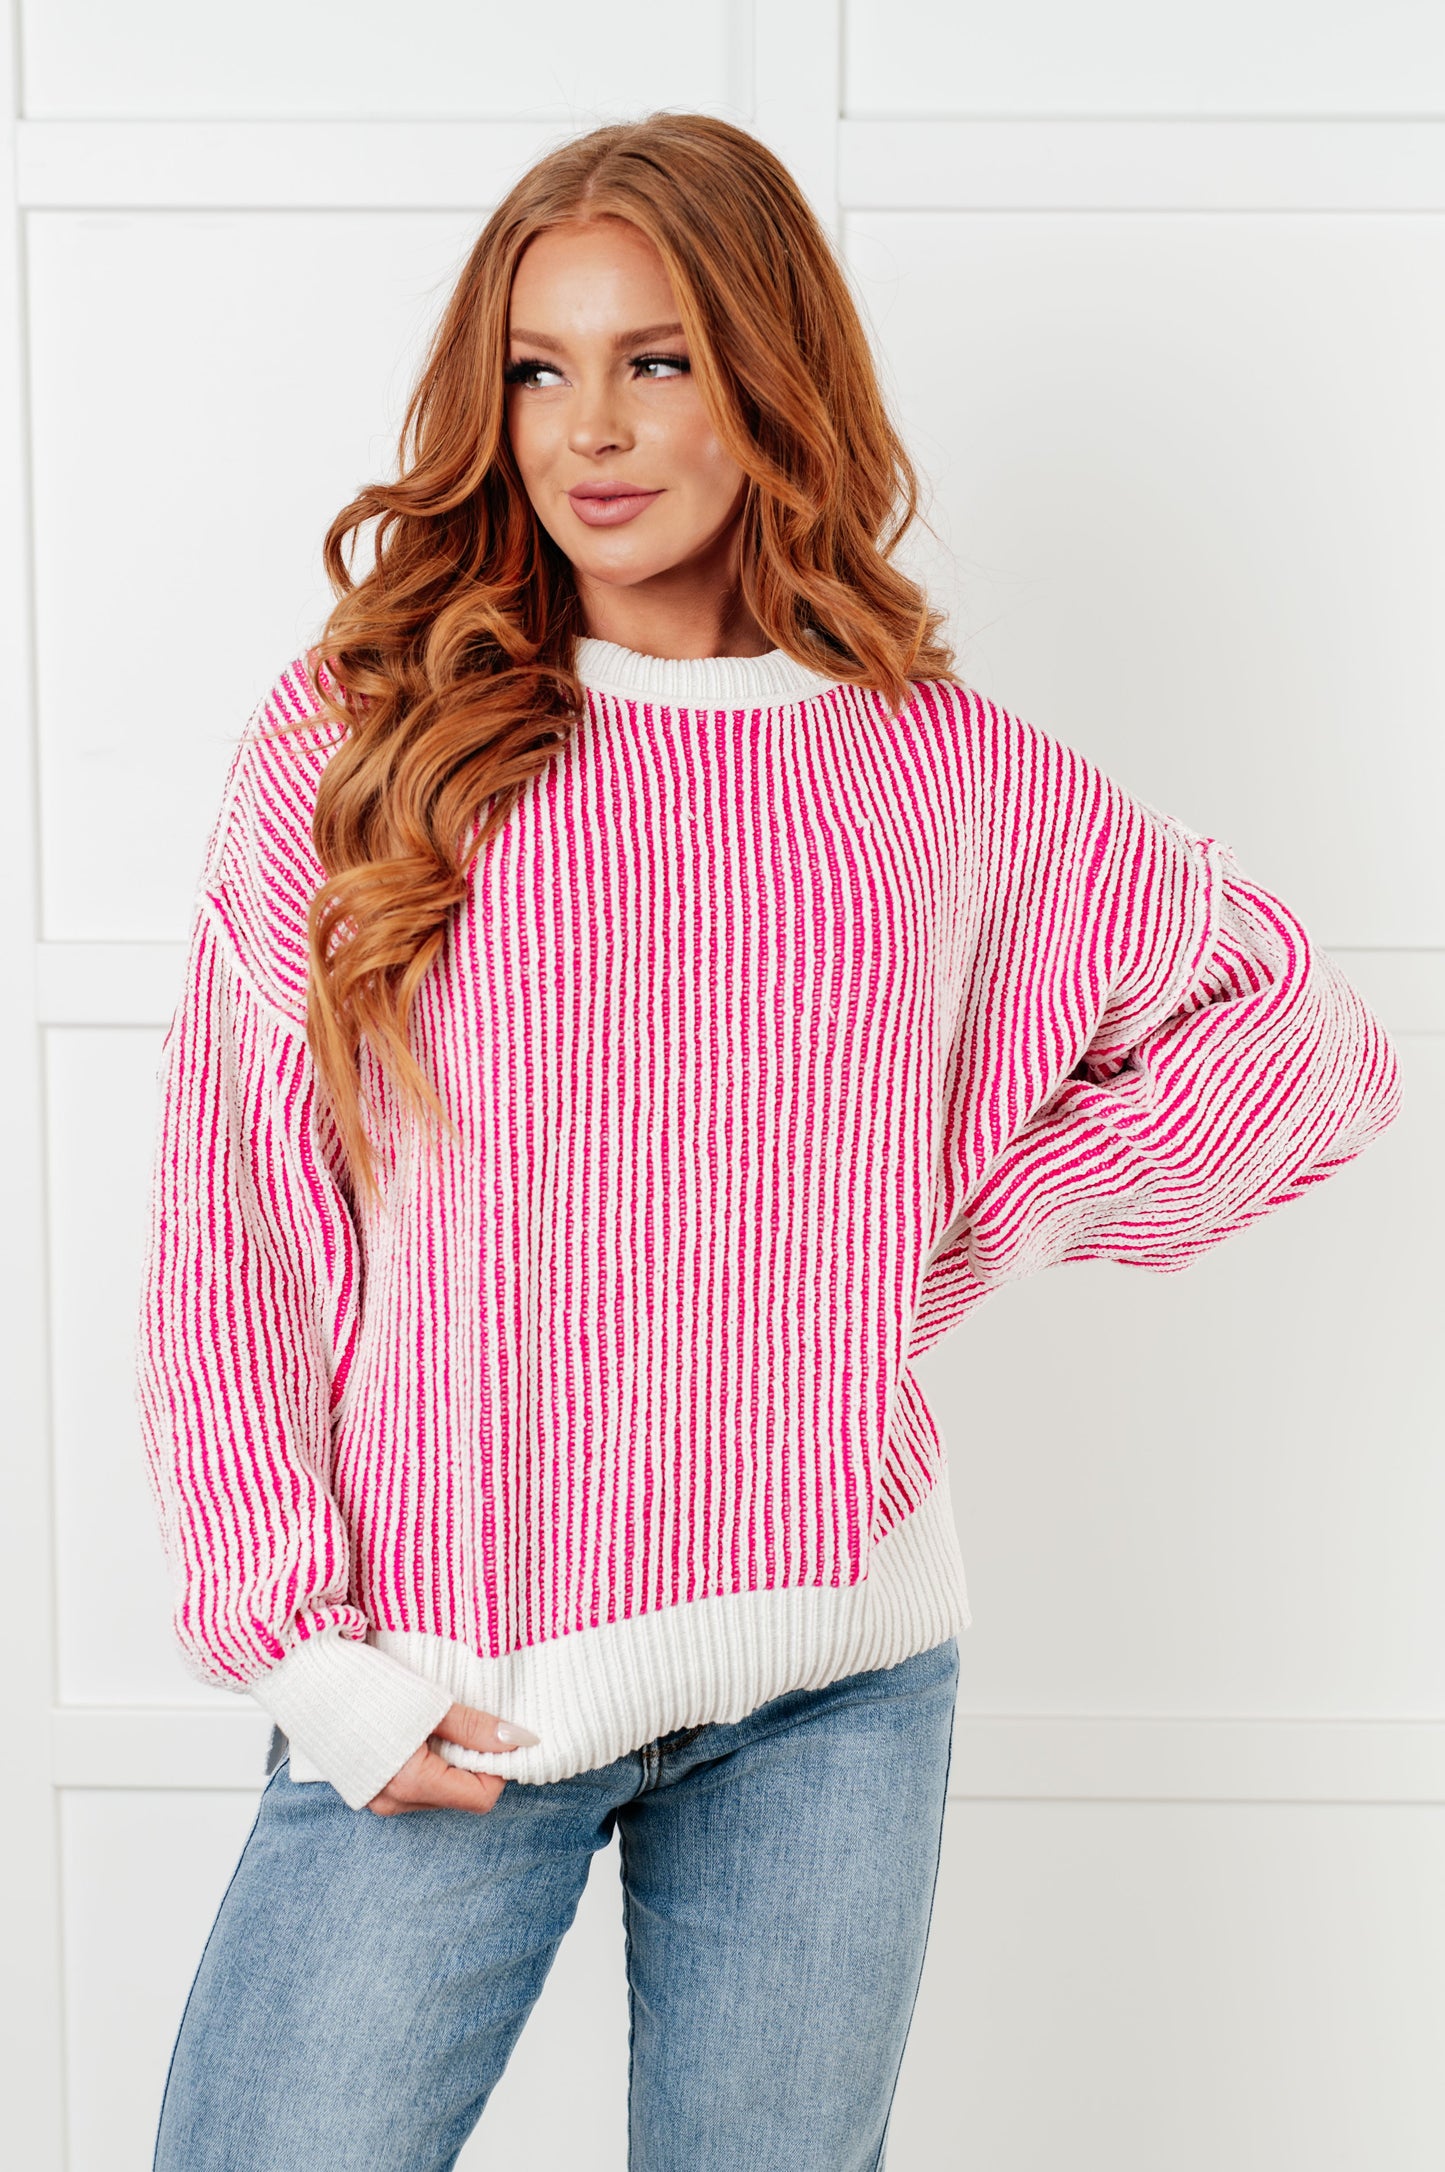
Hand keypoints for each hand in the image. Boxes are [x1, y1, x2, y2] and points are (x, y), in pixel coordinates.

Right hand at [365, 1700, 538, 1816]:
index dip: (497, 1766)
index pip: (481, 1798)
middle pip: (459, 1795)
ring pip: (438, 1790)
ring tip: (429, 1722)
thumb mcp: (430, 1704)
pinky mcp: (366, 1787)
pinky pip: (413, 1785)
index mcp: (412, 1785)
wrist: (306, 1679)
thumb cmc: (365, 1687)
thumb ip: (476, 1728)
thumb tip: (521, 1741)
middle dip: (471, 1760)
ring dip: (447, 1759)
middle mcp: (394, 1803)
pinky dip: (424, 1761)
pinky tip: (410, 1731)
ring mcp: (378, 1799)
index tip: (493, 1733)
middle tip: (459, 1721)